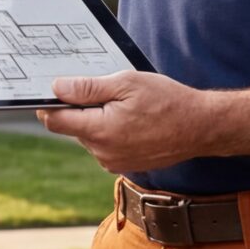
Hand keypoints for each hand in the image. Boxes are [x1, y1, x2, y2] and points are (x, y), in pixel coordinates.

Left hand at [37, 72, 211, 176]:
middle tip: (104, 91)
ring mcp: (113, 162)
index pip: (55, 120)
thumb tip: (57, 88)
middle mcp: (102, 152)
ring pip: (88, 136)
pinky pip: (104, 146)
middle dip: (80, 109)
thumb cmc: (167, 102)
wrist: (199, 127)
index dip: (49, 104)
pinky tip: (131, 121)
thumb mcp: (126, 83)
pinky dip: (110, 131)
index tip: (54, 90)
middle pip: (72, 127)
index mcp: (100, 130)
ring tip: (124, 107)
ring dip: (96, 120)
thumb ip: (87, 88)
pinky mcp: (123, 165)